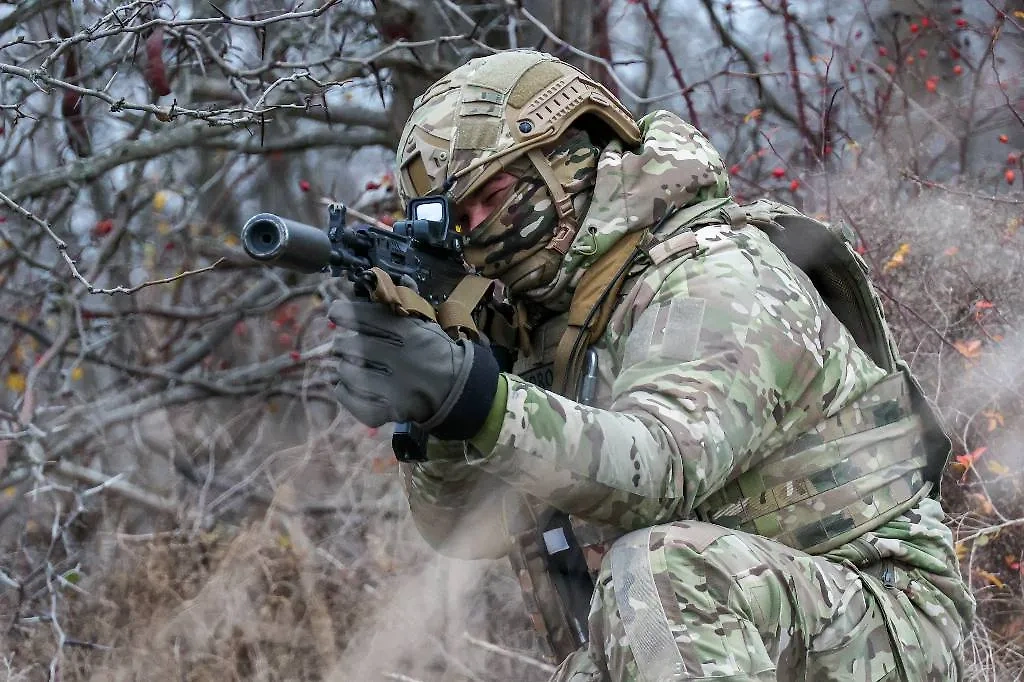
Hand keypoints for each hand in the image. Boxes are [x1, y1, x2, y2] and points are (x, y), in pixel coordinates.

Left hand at [327, 297, 499, 439]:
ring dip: (344, 368)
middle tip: (345, 345)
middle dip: (343, 344)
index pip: (366, 317)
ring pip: (346, 372)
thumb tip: (386, 278)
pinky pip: (350, 398)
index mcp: (409, 333)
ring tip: (351, 366)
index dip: (344, 313)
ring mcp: (394, 387)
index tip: (334, 313)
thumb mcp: (425, 323)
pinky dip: (344, 391)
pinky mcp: (389, 410)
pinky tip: (348, 385)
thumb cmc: (436, 352)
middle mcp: (400, 358)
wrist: (458, 389)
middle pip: (350, 345)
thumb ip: (404, 302)